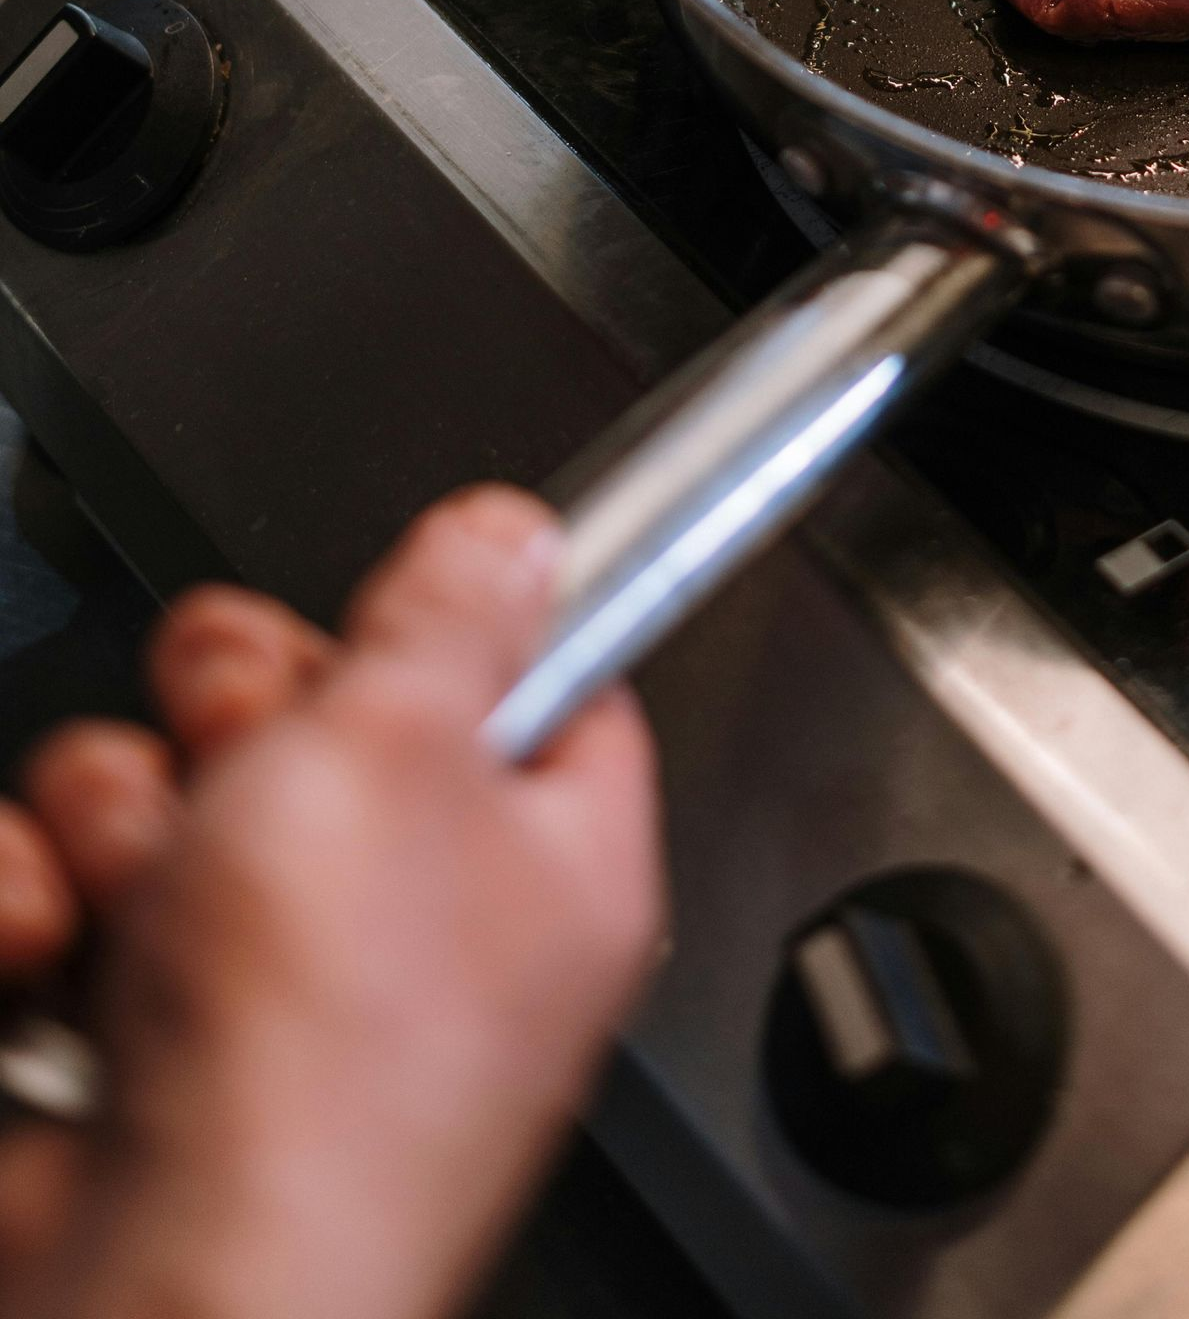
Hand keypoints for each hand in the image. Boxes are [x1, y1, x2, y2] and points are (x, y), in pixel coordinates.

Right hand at [0, 487, 664, 1318]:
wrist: (165, 1299)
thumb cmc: (320, 1059)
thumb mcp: (404, 746)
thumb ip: (455, 612)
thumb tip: (514, 537)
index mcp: (547, 857)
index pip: (543, 684)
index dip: (456, 629)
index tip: (389, 618)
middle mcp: (424, 923)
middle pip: (326, 715)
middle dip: (241, 712)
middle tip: (246, 759)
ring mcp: (279, 986)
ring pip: (173, 791)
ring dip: (128, 820)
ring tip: (155, 895)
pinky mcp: (146, 1039)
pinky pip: (74, 897)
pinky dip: (42, 916)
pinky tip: (63, 965)